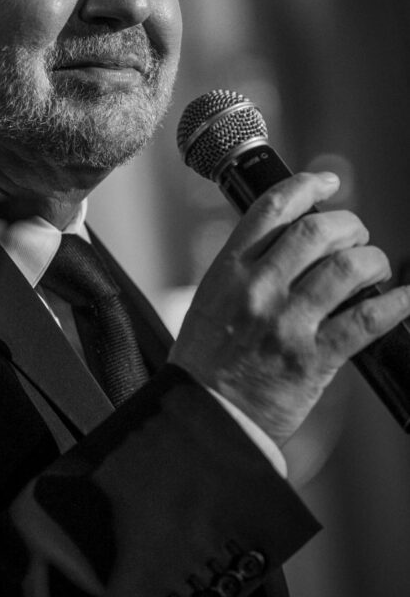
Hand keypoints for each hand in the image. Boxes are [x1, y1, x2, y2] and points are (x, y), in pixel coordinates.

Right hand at [170, 172, 409, 445]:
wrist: (206, 415)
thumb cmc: (206, 361)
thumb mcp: (211, 299)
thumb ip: (247, 269)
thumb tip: (292, 242)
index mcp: (229, 270)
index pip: (272, 209)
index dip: (307, 186)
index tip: (328, 181)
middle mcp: (258, 289)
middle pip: (317, 231)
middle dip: (349, 225)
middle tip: (357, 235)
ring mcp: (286, 323)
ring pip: (346, 268)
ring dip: (373, 260)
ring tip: (375, 267)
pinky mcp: (312, 359)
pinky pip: (365, 320)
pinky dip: (396, 304)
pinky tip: (405, 298)